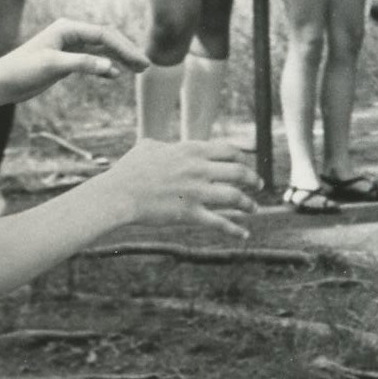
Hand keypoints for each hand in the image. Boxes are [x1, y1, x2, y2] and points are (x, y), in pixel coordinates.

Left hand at [0, 18, 147, 102]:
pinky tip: (115, 74)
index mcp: (68, 28)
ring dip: (120, 58)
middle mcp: (71, 34)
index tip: (140, 62)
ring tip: (139, 69)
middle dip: (127, 51)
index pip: (104, 35)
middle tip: (146, 65)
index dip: (125, 48)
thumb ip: (83, 63)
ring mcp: (69, 46)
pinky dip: (106, 66)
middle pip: (107, 39)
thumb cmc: (22, 70)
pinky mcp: (66, 59)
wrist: (1, 83)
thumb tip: (111, 66)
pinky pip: (93, 59)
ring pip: (102, 49)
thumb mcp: (53, 65)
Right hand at [102, 138, 256, 236]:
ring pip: (235, 197)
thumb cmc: (129, 170)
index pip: (229, 150)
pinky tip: (244, 234)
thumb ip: (163, 145)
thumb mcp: (147, 147)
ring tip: (254, 209)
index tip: (248, 163)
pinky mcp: (190, 213)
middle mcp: (200, 169)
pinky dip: (234, 230)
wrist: (118, 194)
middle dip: (253, 179)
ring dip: (249, 204)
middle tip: (259, 185)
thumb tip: (163, 144)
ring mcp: (197, 192)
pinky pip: (219, 223)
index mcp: (192, 150)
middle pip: (239, 172)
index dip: (243, 157)